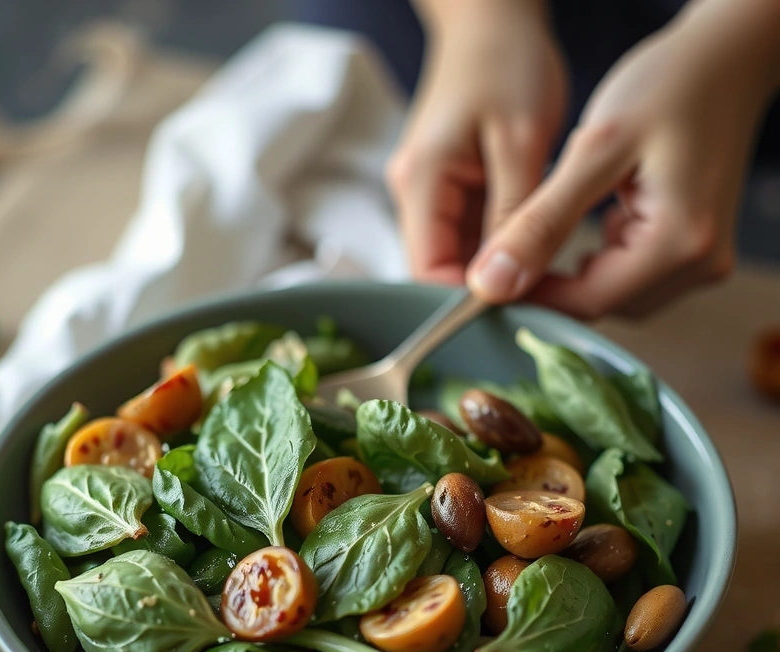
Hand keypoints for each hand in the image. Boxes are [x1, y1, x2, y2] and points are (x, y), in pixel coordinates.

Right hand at [388, 0, 566, 283]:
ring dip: (496, 268)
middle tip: (542, 300)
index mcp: (420, 182)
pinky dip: (501, 243)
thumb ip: (512, 221)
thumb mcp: (521, 143)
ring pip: (457, 254)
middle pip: (439, 268)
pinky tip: (534, 244)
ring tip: (545, 273)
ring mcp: (429, 190)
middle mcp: (414, 193)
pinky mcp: (450, 186)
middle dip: (486, 288)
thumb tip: (503, 288)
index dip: (465, 302)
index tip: (517, 314)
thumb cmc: (508, 61)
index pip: (426, 273)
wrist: (493, 15)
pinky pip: (470, 231)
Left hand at [466, 0, 779, 317]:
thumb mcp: (594, 149)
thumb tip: (492, 283)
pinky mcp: (696, 252)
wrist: (728, 57)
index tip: (488, 276)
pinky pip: (634, 275)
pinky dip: (604, 258)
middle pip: (604, 304)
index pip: (588, 302)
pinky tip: (596, 215)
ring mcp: (703, 262)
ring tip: (564, 217)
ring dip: (579, 271)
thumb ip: (542, 223)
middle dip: (556, 283)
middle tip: (516, 242)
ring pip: (616, 295)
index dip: (532, 295)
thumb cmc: (669, 84)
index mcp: (680, 243)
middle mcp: (700, 265)